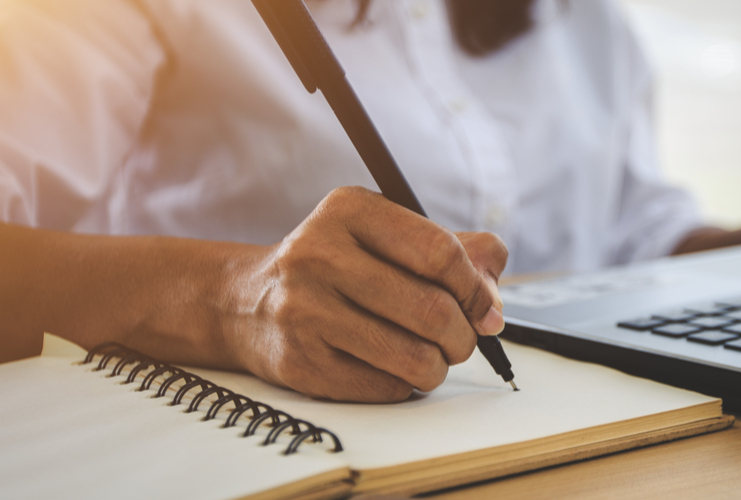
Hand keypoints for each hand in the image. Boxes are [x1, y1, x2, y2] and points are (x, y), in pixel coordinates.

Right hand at [224, 186, 507, 402]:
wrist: (246, 303)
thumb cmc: (337, 268)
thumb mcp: (386, 236)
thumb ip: (454, 252)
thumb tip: (494, 302)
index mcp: (349, 210)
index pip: (439, 253)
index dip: (476, 288)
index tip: (486, 309)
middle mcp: (319, 254)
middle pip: (432, 309)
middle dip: (463, 335)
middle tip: (461, 340)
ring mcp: (304, 310)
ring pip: (414, 357)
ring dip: (438, 366)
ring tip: (431, 357)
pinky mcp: (300, 362)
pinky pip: (385, 387)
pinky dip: (404, 384)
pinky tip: (390, 367)